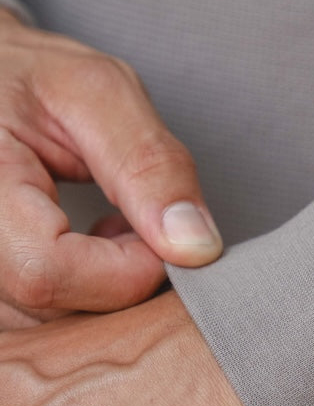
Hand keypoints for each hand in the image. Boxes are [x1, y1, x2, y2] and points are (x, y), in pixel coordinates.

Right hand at [0, 6, 221, 327]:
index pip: (45, 273)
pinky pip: (36, 323)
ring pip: (48, 329)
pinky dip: (79, 297)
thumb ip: (148, 163)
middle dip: (120, 279)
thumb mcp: (94, 91)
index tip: (155, 230)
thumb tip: (196, 248)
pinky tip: (87, 249)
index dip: (124, 267)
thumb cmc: (25, 76)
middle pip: (50, 310)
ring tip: (109, 228)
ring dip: (102, 290)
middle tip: (136, 223)